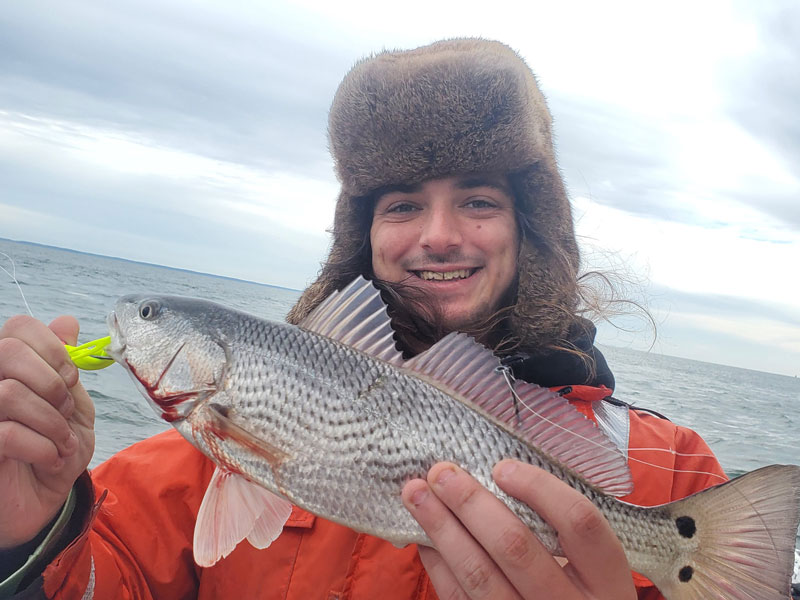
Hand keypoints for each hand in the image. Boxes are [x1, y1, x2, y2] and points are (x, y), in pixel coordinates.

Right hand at [0, 315, 94, 548]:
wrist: (44, 502)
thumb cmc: (56, 449)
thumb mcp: (73, 404)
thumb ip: (67, 365)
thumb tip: (66, 320)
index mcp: (9, 368)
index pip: (20, 326)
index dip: (53, 348)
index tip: (72, 378)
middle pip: (8, 350)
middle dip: (51, 383)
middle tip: (64, 409)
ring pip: (10, 393)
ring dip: (52, 423)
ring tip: (62, 443)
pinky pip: (7, 434)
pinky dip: (42, 448)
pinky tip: (50, 460)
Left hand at [402, 460, 635, 598]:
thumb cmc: (581, 594)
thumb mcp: (591, 567)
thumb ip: (558, 529)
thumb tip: (497, 474)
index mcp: (606, 579)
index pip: (579, 522)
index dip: (539, 489)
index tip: (501, 467)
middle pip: (516, 547)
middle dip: (471, 503)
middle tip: (441, 472)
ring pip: (480, 575)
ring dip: (442, 529)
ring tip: (416, 494)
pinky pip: (461, 599)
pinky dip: (439, 564)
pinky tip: (426, 537)